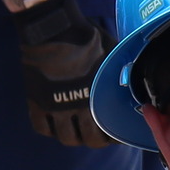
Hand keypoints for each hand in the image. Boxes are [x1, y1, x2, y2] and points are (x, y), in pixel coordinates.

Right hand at [13, 0, 114, 145]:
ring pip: (65, 137)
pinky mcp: (37, 102)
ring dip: (73, 136)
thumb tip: (132, 82)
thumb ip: (120, 75)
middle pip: (87, 140)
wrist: (55, 30)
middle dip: (94, 139)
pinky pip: (41, 127)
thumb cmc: (88, 40)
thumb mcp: (113, 58)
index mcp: (99, 98)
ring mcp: (55, 107)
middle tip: (96, 134)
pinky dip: (49, 129)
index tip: (115, 132)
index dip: (113, 135)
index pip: (109, 132)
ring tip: (77, 131)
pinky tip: (55, 123)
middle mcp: (78, 108)